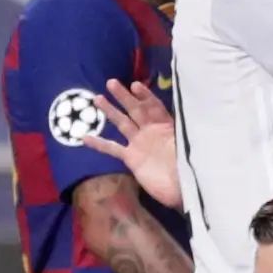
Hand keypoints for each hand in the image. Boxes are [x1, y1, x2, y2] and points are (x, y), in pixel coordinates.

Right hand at [91, 78, 181, 208]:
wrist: (180, 190)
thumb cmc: (187, 167)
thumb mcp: (184, 144)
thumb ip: (177, 129)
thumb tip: (180, 112)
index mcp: (165, 126)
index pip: (154, 107)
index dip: (145, 96)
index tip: (135, 85)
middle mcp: (151, 131)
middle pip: (136, 110)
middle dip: (124, 96)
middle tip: (111, 82)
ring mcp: (140, 144)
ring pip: (123, 124)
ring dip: (110, 111)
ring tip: (97, 98)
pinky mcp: (131, 159)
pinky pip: (113, 149)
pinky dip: (99, 143)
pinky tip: (85, 137)